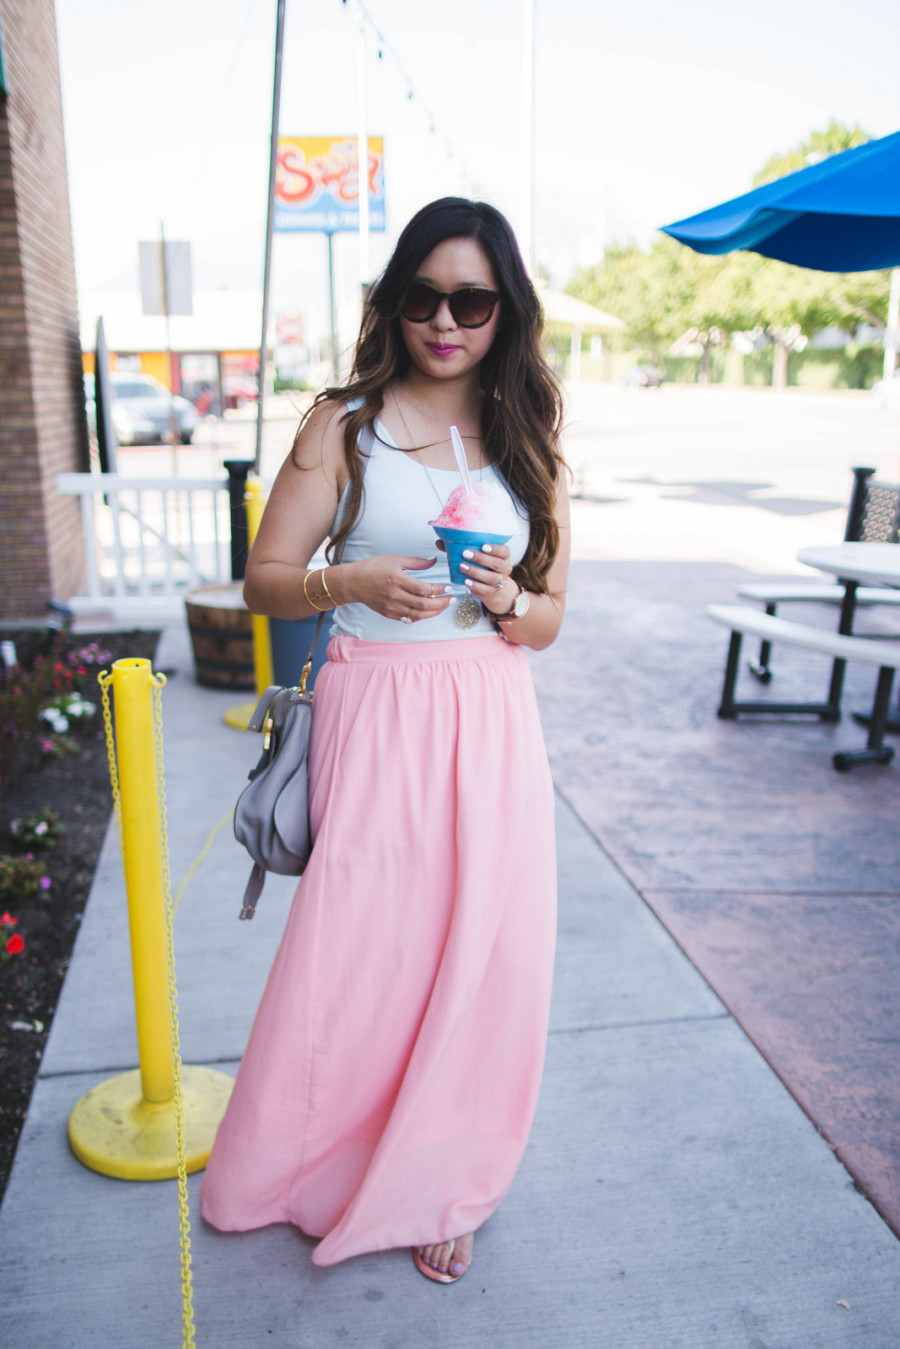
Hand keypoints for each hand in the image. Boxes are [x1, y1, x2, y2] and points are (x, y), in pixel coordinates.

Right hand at [336, 555, 452, 623]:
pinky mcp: (389, 614)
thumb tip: (434, 561)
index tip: (448, 586)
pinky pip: (409, 619)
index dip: (439, 588)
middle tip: (451, 599)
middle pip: (424, 604)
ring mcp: (392, 607)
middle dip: (441, 603)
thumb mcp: (395, 559)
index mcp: (397, 580)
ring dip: (434, 612)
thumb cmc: (374, 568)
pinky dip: (421, 616)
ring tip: (443, 606)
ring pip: (418, 615)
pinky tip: (428, 611)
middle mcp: (395, 595)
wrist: (353, 582)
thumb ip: (416, 562)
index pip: (424, 588)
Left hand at [453, 542, 516, 615]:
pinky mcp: (491, 592)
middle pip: (497, 564)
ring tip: (462, 566)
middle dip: (481, 558)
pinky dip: (475, 585)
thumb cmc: (482, 566)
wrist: (492, 588)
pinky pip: (485, 589)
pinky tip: (465, 581)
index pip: (504, 551)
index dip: (495, 548)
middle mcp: (504, 568)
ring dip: (476, 571)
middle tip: (465, 553)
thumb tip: (440, 542)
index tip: (483, 546)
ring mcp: (499, 581)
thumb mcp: (476, 556)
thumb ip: (460, 547)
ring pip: (491, 577)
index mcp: (503, 556)